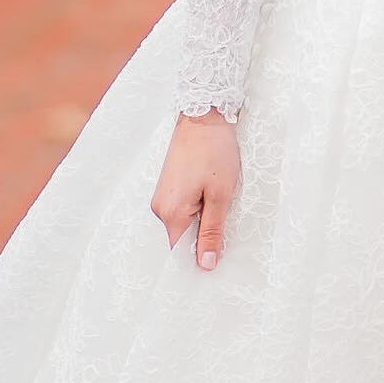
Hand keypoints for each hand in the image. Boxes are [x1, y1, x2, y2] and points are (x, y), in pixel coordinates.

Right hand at [151, 111, 240, 270]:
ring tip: (218, 209)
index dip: (196, 260)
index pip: (178, 253)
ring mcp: (162, 196)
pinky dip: (196, 210)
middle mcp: (160, 208)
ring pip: (182, 223)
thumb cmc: (215, 152)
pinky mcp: (168, 186)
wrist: (204, 116)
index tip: (213, 266)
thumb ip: (212, 231)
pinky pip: (181, 209)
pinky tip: (211, 199)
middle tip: (223, 233)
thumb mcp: (220, 196)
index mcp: (171, 213)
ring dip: (200, 223)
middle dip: (200, 240)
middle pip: (180, 239)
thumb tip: (206, 264)